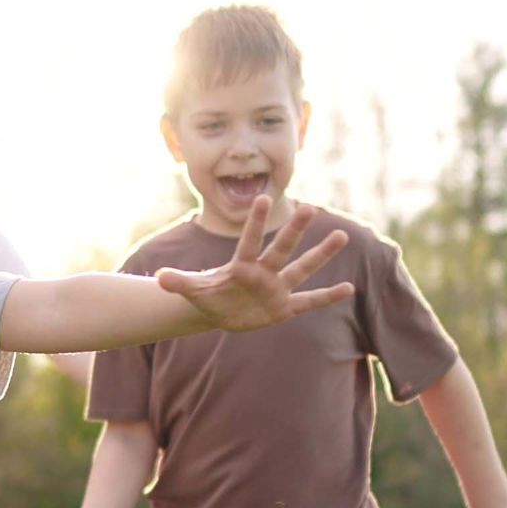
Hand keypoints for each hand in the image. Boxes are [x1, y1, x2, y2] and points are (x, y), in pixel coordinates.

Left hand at [156, 198, 354, 331]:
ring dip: (321, 254)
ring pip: (302, 268)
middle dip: (294, 231)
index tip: (264, 197)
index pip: (250, 240)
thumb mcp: (193, 291)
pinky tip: (349, 288)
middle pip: (281, 248)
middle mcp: (264, 271)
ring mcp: (277, 288)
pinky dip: (326, 296)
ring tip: (342, 235)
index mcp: (241, 265)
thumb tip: (157, 279)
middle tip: (309, 208)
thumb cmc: (208, 294)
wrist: (221, 310)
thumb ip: (179, 283)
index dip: (256, 222)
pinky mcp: (284, 306)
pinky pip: (309, 300)